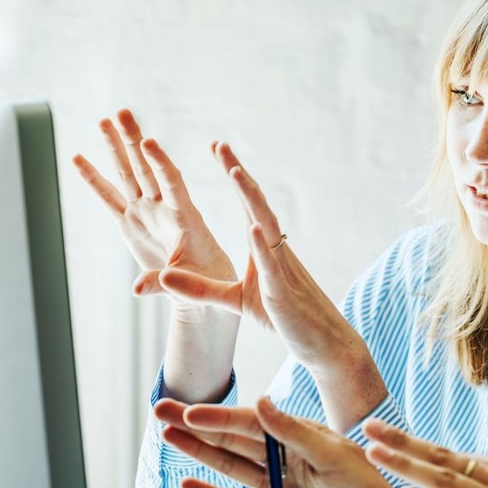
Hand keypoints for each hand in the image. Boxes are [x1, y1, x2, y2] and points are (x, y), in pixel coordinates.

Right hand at [72, 109, 236, 304]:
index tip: (149, 142)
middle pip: (146, 168)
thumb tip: (136, 291)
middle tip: (122, 113)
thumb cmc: (207, 281)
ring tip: (103, 120)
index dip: (160, 163)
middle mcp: (163, 208)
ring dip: (116, 149)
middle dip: (133, 141)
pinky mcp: (131, 223)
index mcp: (185, 217)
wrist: (202, 286)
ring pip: (128, 175)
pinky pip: (108, 198)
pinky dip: (93, 180)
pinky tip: (78, 158)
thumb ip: (163, 283)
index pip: (172, 183)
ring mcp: (145, 212)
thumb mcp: (191, 284)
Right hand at [154, 396, 413, 487]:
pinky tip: (187, 483)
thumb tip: (260, 402)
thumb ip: (294, 432)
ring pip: (230, 466)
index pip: (252, 422)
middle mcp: (285, 459)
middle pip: (233, 439)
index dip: (220, 417)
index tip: (191, 410)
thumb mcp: (334, 456)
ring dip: (198, 452)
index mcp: (301, 437)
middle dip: (197, 425)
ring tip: (167, 437)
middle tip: (160, 409)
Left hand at [156, 142, 387, 428]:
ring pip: (266, 225)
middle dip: (238, 173)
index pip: (248, 204)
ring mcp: (282, 268)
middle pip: (256, 203)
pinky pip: (273, 265)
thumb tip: (164, 276)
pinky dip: (262, 245)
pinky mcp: (283, 292)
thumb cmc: (284, 318)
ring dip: (251, 198)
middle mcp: (275, 250)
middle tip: (220, 144)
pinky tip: (254, 227)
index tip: (218, 148)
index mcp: (265, 249)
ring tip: (235, 172)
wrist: (323, 343)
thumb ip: (200, 289)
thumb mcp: (235, 301)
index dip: (234, 176)